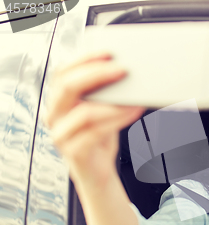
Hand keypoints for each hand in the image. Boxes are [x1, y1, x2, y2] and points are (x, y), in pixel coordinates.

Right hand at [44, 52, 144, 224]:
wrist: (98, 172)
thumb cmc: (100, 136)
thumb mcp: (101, 110)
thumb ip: (105, 93)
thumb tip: (131, 72)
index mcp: (59, 100)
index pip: (62, 72)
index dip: (83, 60)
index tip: (108, 53)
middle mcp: (55, 115)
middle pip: (67, 88)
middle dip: (96, 75)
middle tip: (123, 70)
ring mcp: (62, 135)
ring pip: (85, 112)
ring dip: (114, 102)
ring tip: (136, 96)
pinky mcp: (75, 151)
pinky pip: (96, 132)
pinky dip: (118, 119)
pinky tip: (134, 111)